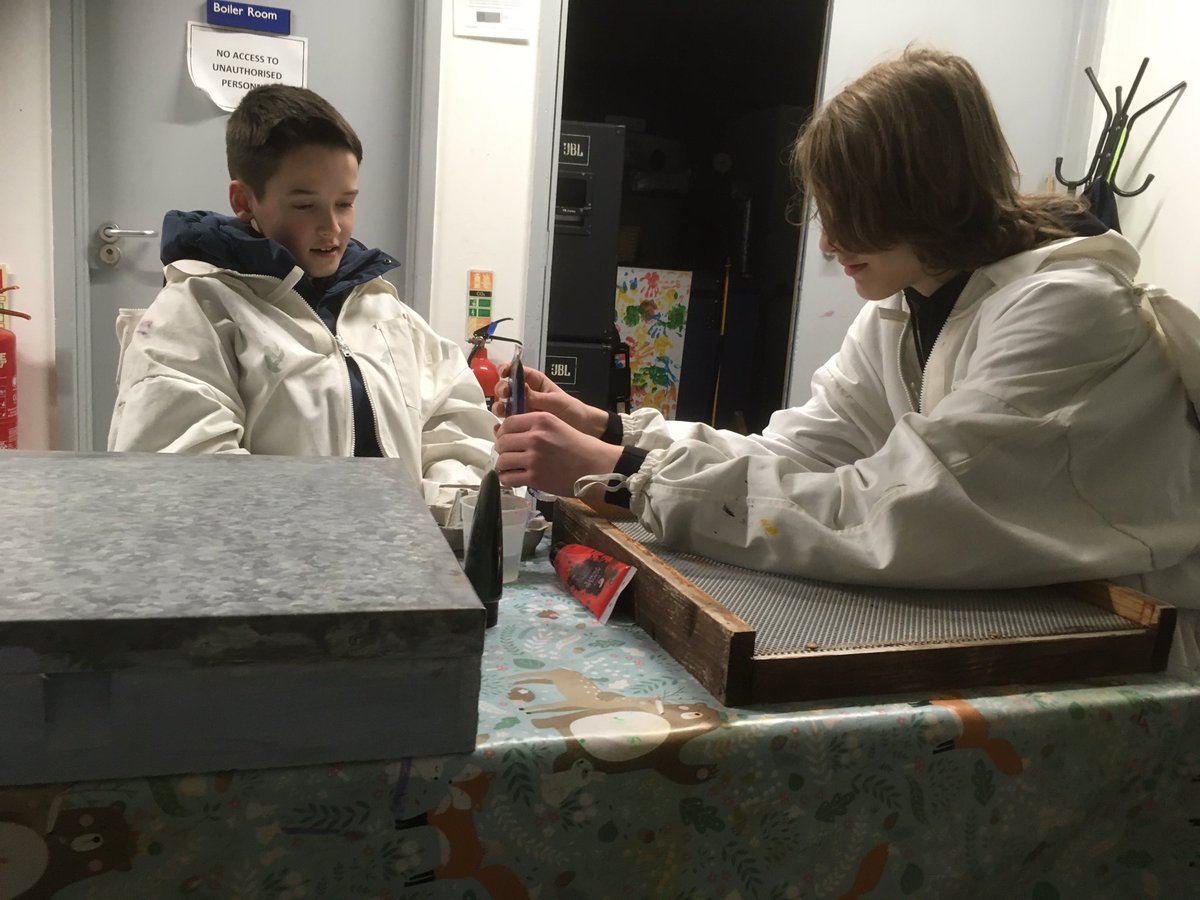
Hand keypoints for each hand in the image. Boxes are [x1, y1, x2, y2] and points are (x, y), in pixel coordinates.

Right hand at [494, 362, 608, 437]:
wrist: (581, 428)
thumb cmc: (571, 410)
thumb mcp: (555, 400)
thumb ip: (536, 396)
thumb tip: (521, 389)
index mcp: (534, 382)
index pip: (516, 371)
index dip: (507, 369)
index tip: (503, 372)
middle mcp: (525, 394)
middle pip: (505, 387)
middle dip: (502, 389)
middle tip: (506, 394)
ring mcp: (521, 409)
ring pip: (503, 404)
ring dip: (500, 406)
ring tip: (503, 410)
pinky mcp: (521, 424)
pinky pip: (507, 422)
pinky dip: (502, 423)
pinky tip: (501, 424)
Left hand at [495, 411, 623, 495]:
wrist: (596, 466)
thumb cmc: (580, 447)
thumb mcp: (557, 425)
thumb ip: (533, 426)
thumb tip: (501, 430)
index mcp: (541, 420)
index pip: (508, 423)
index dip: (503, 432)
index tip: (506, 439)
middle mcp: (535, 437)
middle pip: (502, 442)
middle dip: (502, 450)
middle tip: (509, 455)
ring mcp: (534, 458)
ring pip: (502, 461)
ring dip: (503, 466)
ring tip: (511, 468)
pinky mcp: (535, 478)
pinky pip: (509, 478)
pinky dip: (507, 479)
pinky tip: (513, 478)